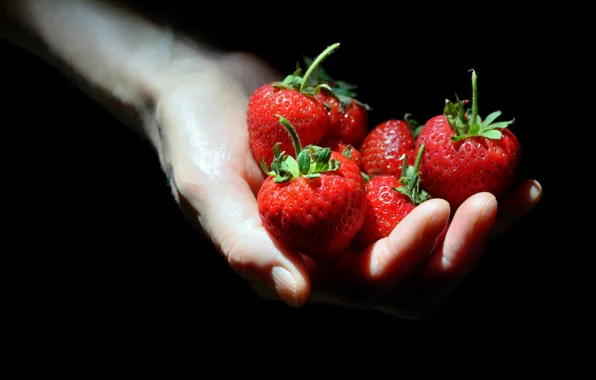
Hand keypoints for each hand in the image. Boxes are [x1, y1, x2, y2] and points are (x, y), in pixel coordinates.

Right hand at [152, 51, 542, 317]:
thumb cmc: (194, 135)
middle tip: (493, 204)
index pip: (366, 281)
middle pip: (411, 275)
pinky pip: (423, 192)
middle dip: (456, 249)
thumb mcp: (208, 188)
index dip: (408, 254)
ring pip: (428, 240)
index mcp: (297, 265)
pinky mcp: (367, 183)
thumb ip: (246, 244)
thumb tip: (296, 297)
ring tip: (523, 192)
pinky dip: (465, 184)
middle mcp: (330, 252)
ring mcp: (353, 217)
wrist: (200, 87)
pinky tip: (500, 163)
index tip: (439, 208)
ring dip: (477, 226)